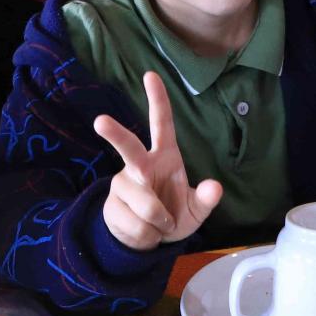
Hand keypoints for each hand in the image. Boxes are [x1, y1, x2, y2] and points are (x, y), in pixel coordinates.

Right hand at [93, 71, 223, 251]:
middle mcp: (140, 165)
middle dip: (115, 134)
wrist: (150, 240)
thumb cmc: (176, 213)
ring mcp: (123, 184)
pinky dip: (147, 236)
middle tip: (101, 120)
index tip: (151, 75)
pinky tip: (146, 233)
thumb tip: (215, 187)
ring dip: (159, 223)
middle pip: (128, 147)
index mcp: (164, 156)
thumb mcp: (197, 210)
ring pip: (144, 203)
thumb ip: (206, 198)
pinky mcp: (111, 205)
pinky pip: (135, 225)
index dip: (157, 100)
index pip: (161, 124)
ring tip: (160, 225)